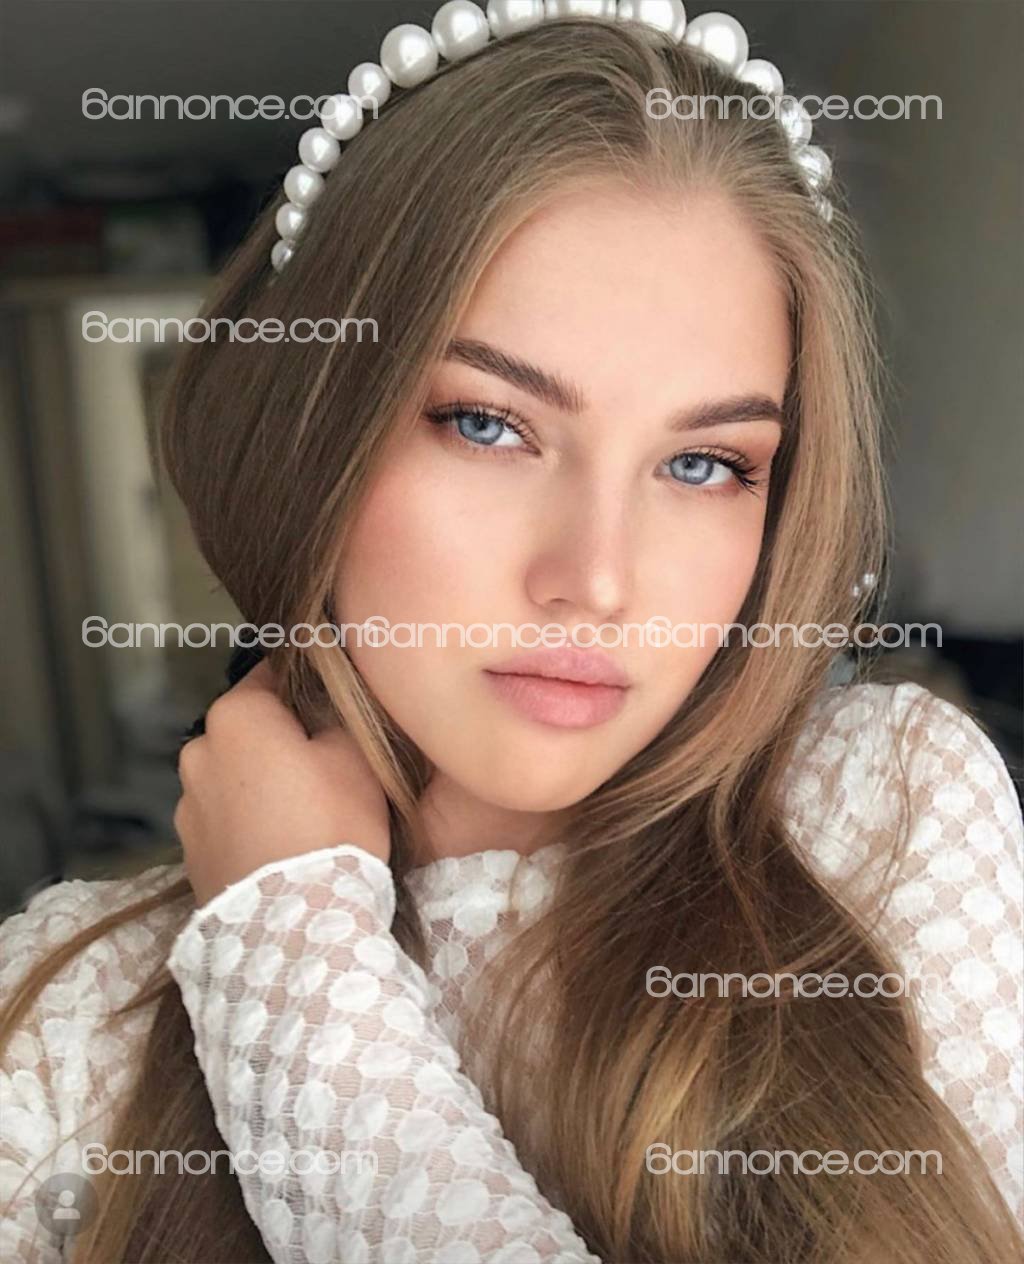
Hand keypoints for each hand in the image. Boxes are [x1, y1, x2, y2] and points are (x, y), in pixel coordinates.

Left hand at [174, 660, 390, 905]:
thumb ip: (333, 718)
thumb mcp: (354, 754)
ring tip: (300, 814)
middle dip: (278, 740)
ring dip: (258, 784)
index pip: (269, 676)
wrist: (294, 924)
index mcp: (235, 716)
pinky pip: (225, 820)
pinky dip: (247, 823)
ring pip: (232, 777)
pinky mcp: (189, 853)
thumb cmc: (330, 823)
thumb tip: (320, 713)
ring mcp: (187, 805)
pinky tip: (279, 845)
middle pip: (247, 730)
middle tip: (322, 766)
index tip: (331, 704)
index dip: (304, 686)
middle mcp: (197, 751)